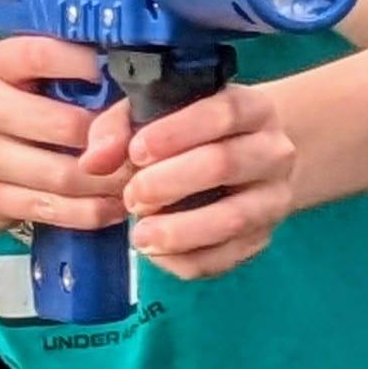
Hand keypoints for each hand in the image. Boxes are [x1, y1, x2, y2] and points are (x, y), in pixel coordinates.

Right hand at [0, 37, 130, 240]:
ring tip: (139, 180)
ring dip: (112, 182)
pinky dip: (94, 210)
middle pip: (69, 125)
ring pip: (66, 174)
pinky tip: (116, 206)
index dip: (93, 69)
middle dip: (117, 141)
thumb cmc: (4, 126)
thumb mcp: (24, 89)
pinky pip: (54, 208)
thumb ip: (70, 83)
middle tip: (149, 148)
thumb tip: (139, 89)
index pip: (46, 56)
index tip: (130, 82)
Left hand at [123, 76, 295, 279]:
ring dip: (179, 231)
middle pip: (225, 164)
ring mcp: (274, 198)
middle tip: (131, 196)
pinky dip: (187, 259)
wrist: (253, 159)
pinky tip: (158, 252)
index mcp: (251, 109)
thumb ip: (119, 128)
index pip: (223, 113)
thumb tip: (93, 162)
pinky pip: (227, 257)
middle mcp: (273, 152)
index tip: (136, 152)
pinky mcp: (262, 237)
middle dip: (168, 183)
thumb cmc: (193, 131)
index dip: (176, 132)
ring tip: (140, 235)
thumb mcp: (158, 112)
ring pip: (232, 219)